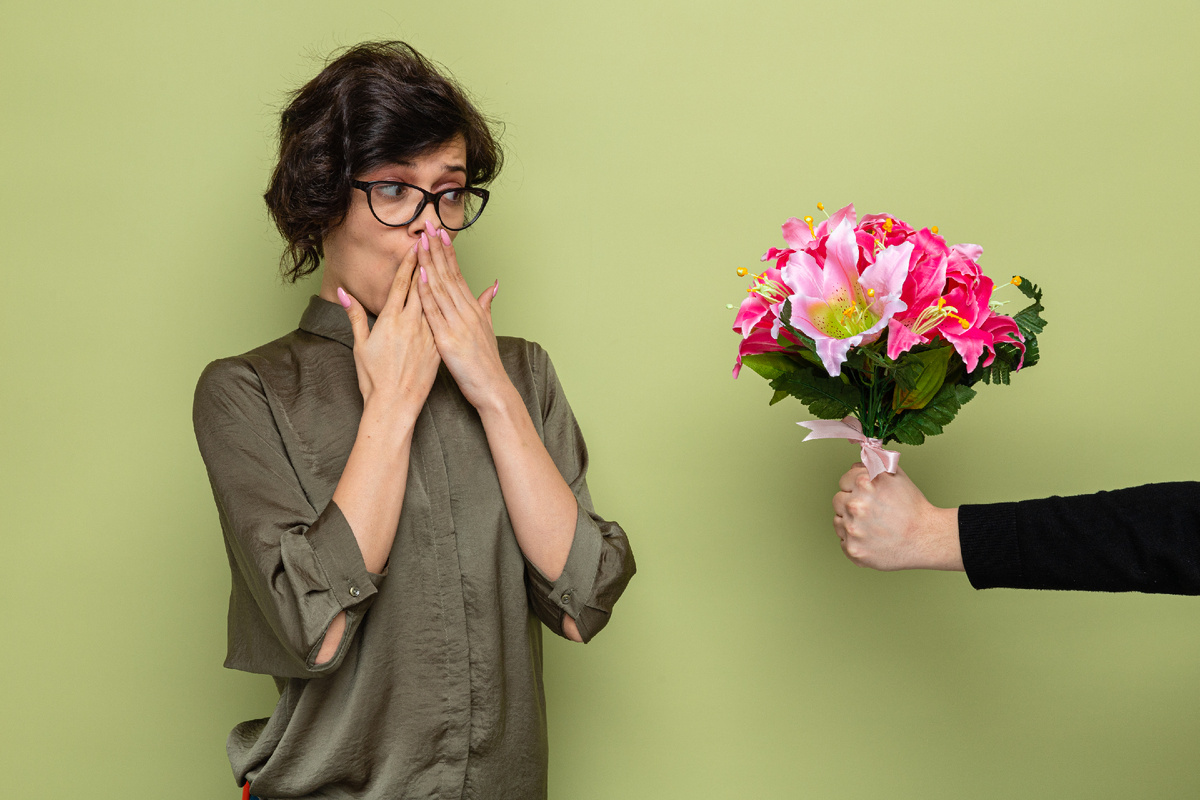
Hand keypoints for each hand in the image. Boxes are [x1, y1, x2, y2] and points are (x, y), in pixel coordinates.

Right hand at [338, 244, 439, 414]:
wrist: (394, 404)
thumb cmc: (374, 378)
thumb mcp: (360, 345)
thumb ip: (354, 316)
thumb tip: (343, 293)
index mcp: (390, 319)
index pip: (402, 283)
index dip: (409, 262)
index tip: (416, 245)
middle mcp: (411, 323)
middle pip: (422, 286)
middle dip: (428, 263)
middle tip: (435, 243)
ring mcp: (427, 335)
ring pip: (436, 301)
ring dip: (440, 280)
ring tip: (446, 262)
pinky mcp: (438, 348)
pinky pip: (444, 321)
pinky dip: (449, 306)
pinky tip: (455, 296)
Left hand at [414, 221, 507, 409]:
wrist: (492, 388)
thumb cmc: (486, 362)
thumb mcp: (488, 329)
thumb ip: (487, 305)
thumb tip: (493, 285)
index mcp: (473, 309)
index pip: (458, 274)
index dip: (448, 253)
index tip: (440, 233)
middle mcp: (466, 312)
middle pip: (449, 275)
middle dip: (437, 250)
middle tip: (428, 226)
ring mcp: (458, 324)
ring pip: (441, 288)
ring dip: (430, 264)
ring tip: (421, 242)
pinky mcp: (448, 339)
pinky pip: (434, 313)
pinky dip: (427, 293)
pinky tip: (420, 276)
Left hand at [832, 464, 962, 570]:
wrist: (926, 538)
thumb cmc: (914, 508)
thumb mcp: (896, 475)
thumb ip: (872, 465)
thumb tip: (856, 464)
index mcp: (863, 483)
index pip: (843, 481)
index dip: (855, 487)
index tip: (866, 495)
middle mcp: (855, 505)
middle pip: (838, 501)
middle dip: (851, 504)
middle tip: (871, 512)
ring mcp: (853, 529)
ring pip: (838, 521)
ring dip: (850, 522)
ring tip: (873, 526)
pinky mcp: (854, 550)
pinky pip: (843, 542)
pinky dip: (854, 541)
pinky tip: (871, 539)